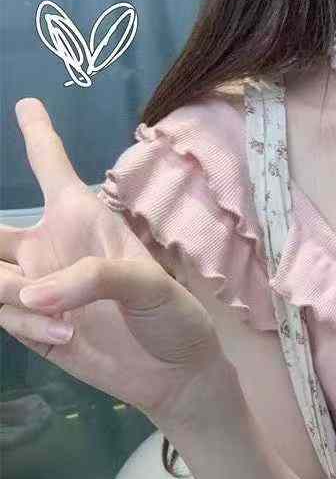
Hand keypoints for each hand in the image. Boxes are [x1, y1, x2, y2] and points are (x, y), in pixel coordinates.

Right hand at [0, 98, 224, 419]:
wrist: (175, 375)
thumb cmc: (174, 317)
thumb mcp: (149, 285)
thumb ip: (93, 277)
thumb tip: (33, 291)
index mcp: (85, 221)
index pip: (53, 168)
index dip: (37, 136)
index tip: (28, 103)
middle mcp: (52, 247)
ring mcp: (36, 288)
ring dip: (8, 287)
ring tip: (57, 309)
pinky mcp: (29, 326)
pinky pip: (1, 312)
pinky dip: (25, 320)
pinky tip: (66, 333)